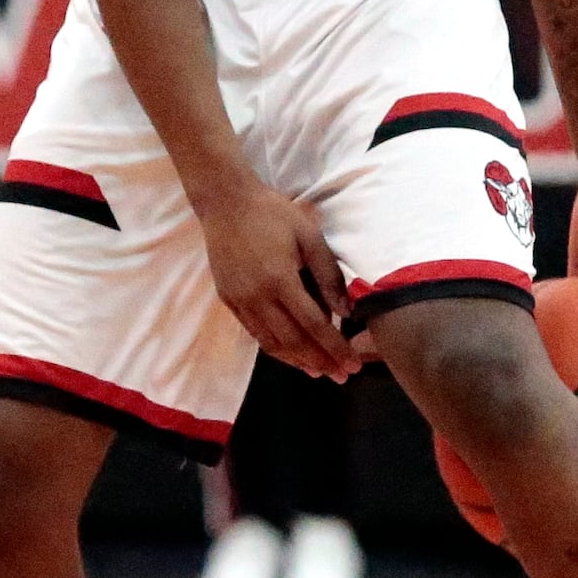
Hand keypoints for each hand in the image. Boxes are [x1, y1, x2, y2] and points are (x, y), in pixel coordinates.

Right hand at [198, 179, 360, 381]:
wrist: (226, 202)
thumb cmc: (273, 213)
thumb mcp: (309, 236)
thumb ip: (328, 275)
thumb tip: (346, 311)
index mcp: (280, 280)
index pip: (314, 326)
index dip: (335, 348)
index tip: (352, 365)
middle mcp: (258, 298)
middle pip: (294, 342)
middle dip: (320, 362)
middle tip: (342, 375)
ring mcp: (240, 302)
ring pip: (271, 343)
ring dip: (297, 361)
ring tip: (319, 371)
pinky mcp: (228, 301)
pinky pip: (255, 334)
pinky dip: (275, 348)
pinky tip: (290, 353)